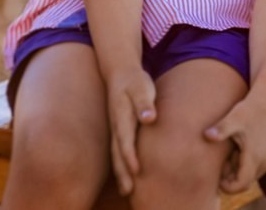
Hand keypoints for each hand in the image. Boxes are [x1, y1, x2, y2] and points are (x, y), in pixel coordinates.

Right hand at [105, 67, 157, 195]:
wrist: (119, 73)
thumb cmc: (135, 80)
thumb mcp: (141, 86)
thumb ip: (144, 103)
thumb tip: (149, 118)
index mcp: (122, 116)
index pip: (125, 139)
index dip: (129, 156)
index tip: (136, 171)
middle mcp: (116, 126)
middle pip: (117, 153)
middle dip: (122, 172)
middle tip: (128, 191)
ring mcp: (115, 129)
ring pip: (116, 155)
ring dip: (120, 173)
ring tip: (126, 191)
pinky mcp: (119, 131)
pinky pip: (118, 151)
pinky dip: (121, 165)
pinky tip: (127, 177)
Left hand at [203, 93, 265, 193]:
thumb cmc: (251, 109)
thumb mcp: (234, 118)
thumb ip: (221, 129)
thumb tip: (206, 135)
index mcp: (255, 157)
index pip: (240, 185)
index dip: (227, 186)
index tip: (216, 177)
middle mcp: (265, 162)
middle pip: (244, 182)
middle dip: (231, 177)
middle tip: (222, 160)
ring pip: (250, 176)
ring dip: (237, 170)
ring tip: (231, 151)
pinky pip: (255, 169)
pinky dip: (245, 164)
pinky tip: (238, 148)